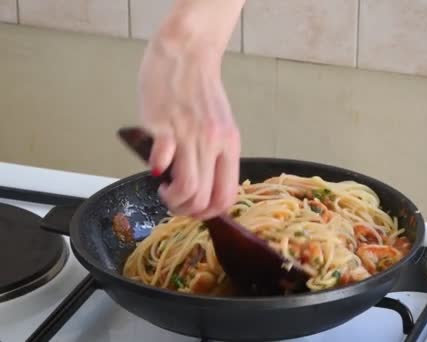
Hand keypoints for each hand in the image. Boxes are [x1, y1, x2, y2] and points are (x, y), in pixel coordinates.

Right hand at [136, 0, 242, 219]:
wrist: (186, 53)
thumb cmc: (198, 90)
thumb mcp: (220, 126)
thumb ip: (214, 155)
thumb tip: (202, 186)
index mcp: (229, 145)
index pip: (227, 197)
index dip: (209, 213)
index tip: (194, 208)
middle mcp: (213, 143)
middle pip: (204, 200)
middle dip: (186, 211)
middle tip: (173, 201)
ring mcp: (189, 135)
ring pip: (188, 190)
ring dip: (172, 201)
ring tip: (164, 190)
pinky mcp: (164, 126)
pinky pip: (163, 161)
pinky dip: (156, 173)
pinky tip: (155, 166)